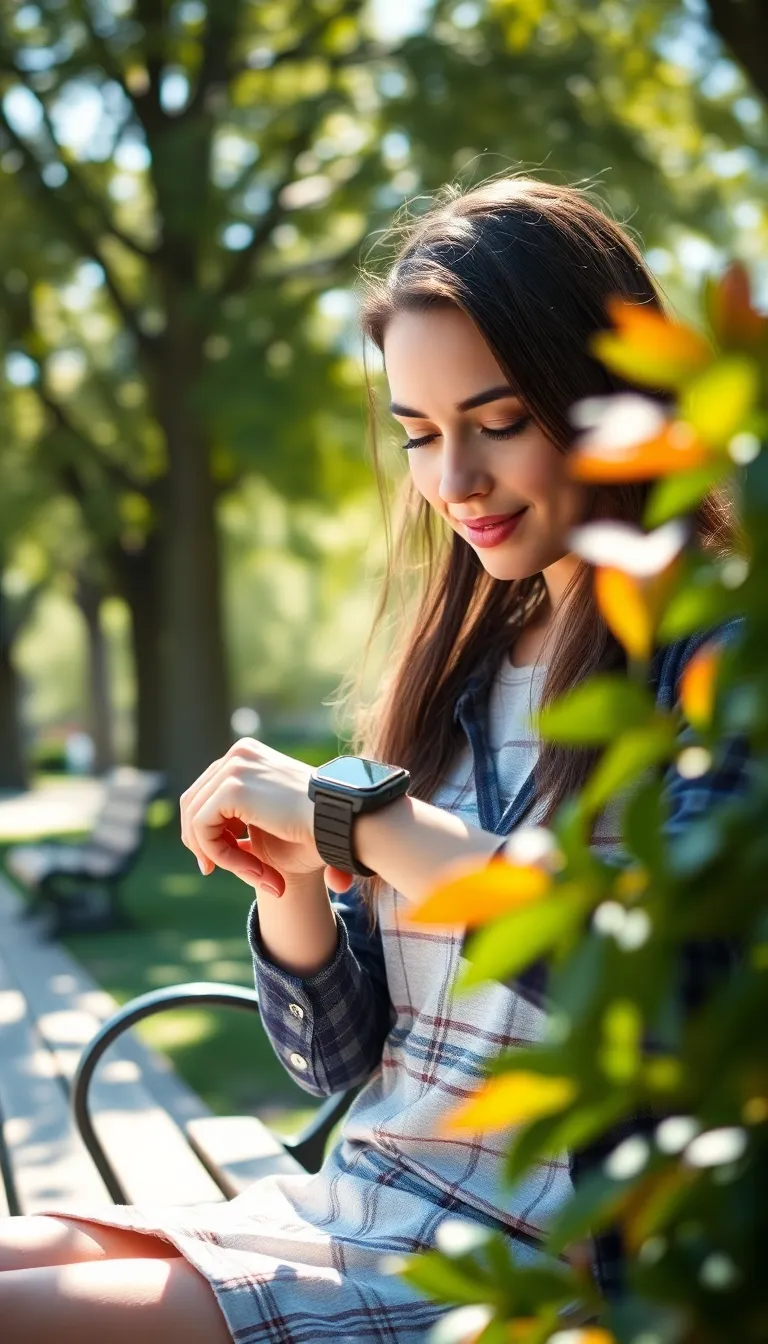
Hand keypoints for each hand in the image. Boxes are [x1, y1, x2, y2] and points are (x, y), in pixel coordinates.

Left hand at [180, 738, 354, 895]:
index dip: (204, 829)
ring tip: (256, 875)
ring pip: (196, 821)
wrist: (342, 820)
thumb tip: (203, 850)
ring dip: (219, 856)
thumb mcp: (272, 818)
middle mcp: (238, 754)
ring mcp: (233, 768)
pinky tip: (254, 869)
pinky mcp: (231, 788)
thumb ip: (242, 822)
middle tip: (212, 871)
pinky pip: (203, 830)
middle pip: (192, 803)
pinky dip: (221, 856)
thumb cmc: (318, 826)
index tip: (214, 861)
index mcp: (247, 754)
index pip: (205, 792)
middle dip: (202, 843)